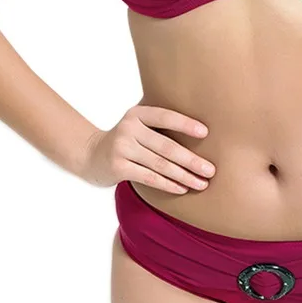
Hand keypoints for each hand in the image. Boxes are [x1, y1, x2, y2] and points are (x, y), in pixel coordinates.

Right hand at [79, 103, 216, 192]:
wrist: (91, 154)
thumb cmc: (126, 139)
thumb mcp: (138, 124)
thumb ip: (159, 123)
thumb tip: (202, 130)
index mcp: (137, 113)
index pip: (165, 117)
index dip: (186, 124)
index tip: (206, 133)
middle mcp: (128, 128)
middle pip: (166, 146)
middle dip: (191, 160)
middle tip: (211, 170)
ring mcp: (122, 148)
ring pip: (160, 164)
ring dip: (184, 176)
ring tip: (201, 183)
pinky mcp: (118, 168)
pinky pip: (149, 178)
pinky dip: (168, 184)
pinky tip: (182, 189)